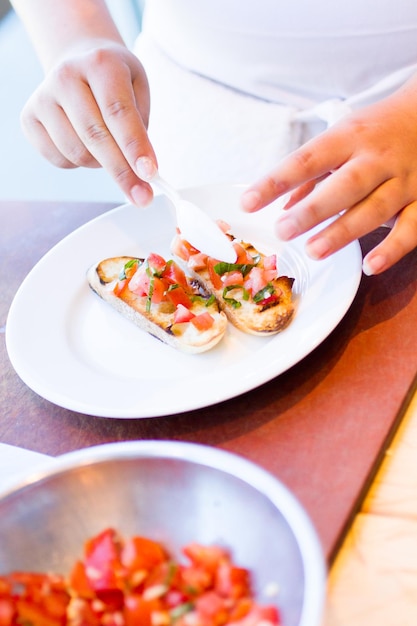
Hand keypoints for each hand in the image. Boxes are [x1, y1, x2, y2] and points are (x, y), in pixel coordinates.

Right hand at [20, 41, 156, 205]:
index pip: (118, 112)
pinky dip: (79, 164)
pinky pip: (60, 160)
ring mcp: (43, 98)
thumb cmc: (115, 82)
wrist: (79, 62)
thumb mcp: (138, 91)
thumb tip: (142, 171)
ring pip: (78, 153)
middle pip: (96, 136)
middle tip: (142, 195)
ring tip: (109, 147)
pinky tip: (85, 145)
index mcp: (100, 63)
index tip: (149, 174)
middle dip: (122, 172)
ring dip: (101, 164)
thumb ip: (141, 128)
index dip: (134, 147)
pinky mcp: (29, 119)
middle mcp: (66, 76)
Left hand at [241, 81, 416, 274]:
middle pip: (344, 186)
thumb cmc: (377, 131)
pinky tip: (370, 266)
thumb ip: (312, 172)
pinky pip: (410, 228)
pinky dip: (392, 249)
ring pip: (374, 209)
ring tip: (313, 251)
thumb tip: (282, 205)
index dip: (276, 181)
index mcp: (350, 137)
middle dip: (312, 211)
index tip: (248, 201)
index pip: (307, 159)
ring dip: (342, 232)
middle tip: (282, 231)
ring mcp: (404, 180)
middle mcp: (377, 158)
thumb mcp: (342, 137)